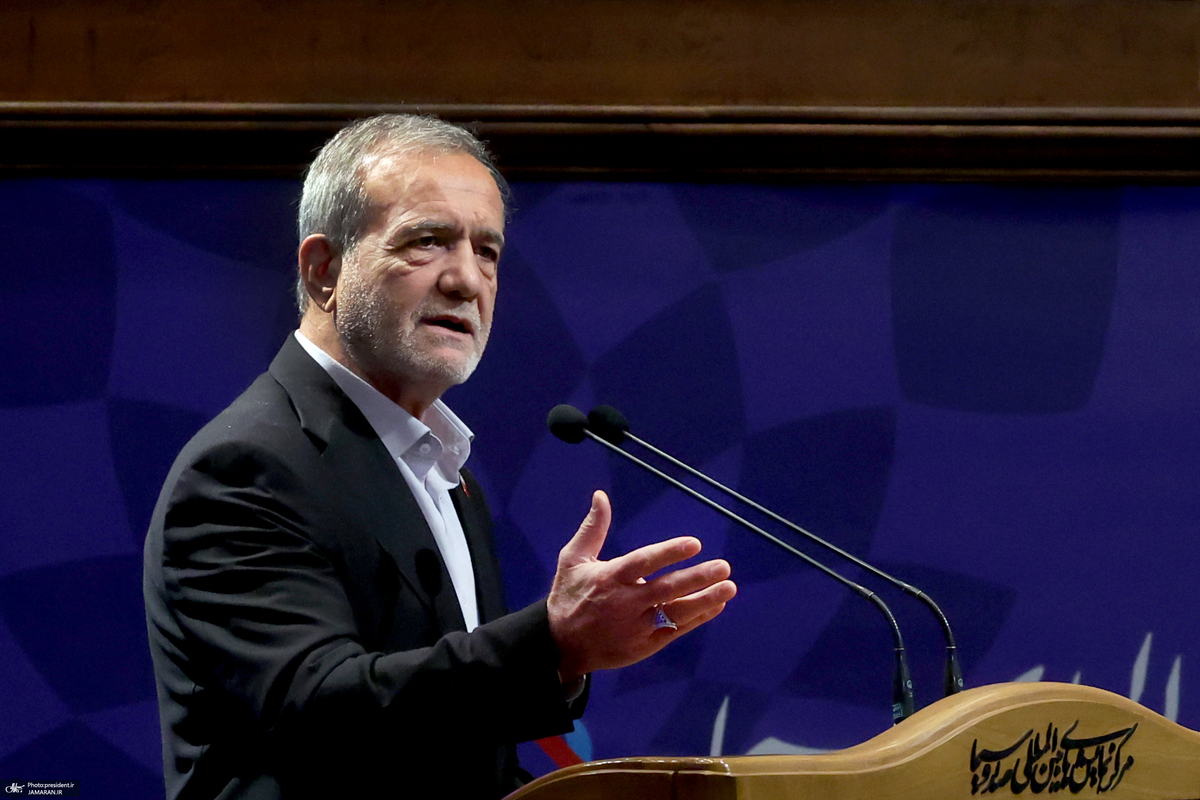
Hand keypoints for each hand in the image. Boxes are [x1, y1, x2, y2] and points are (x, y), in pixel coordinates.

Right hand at [547, 490, 736, 682]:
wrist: (561, 645)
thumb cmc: (569, 596)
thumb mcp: (573, 559)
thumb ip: (593, 528)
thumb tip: (601, 496)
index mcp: (610, 578)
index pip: (644, 563)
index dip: (669, 553)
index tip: (694, 544)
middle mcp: (625, 602)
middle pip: (667, 589)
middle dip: (697, 578)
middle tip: (723, 567)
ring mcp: (637, 626)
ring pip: (676, 612)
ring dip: (705, 600)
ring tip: (729, 587)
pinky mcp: (644, 645)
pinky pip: (675, 630)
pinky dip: (697, 618)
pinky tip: (716, 606)